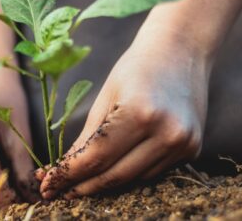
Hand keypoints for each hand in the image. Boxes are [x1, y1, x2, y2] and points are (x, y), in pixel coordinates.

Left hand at [37, 34, 210, 198]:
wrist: (181, 49)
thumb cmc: (136, 68)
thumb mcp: (105, 97)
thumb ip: (87, 137)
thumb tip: (63, 170)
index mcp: (139, 113)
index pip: (96, 158)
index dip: (68, 175)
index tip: (48, 186)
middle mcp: (166, 132)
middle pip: (115, 175)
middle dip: (84, 187)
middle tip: (60, 192)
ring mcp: (183, 142)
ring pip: (134, 178)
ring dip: (107, 181)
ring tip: (83, 180)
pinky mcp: (193, 147)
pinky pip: (153, 171)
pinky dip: (132, 171)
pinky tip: (117, 164)